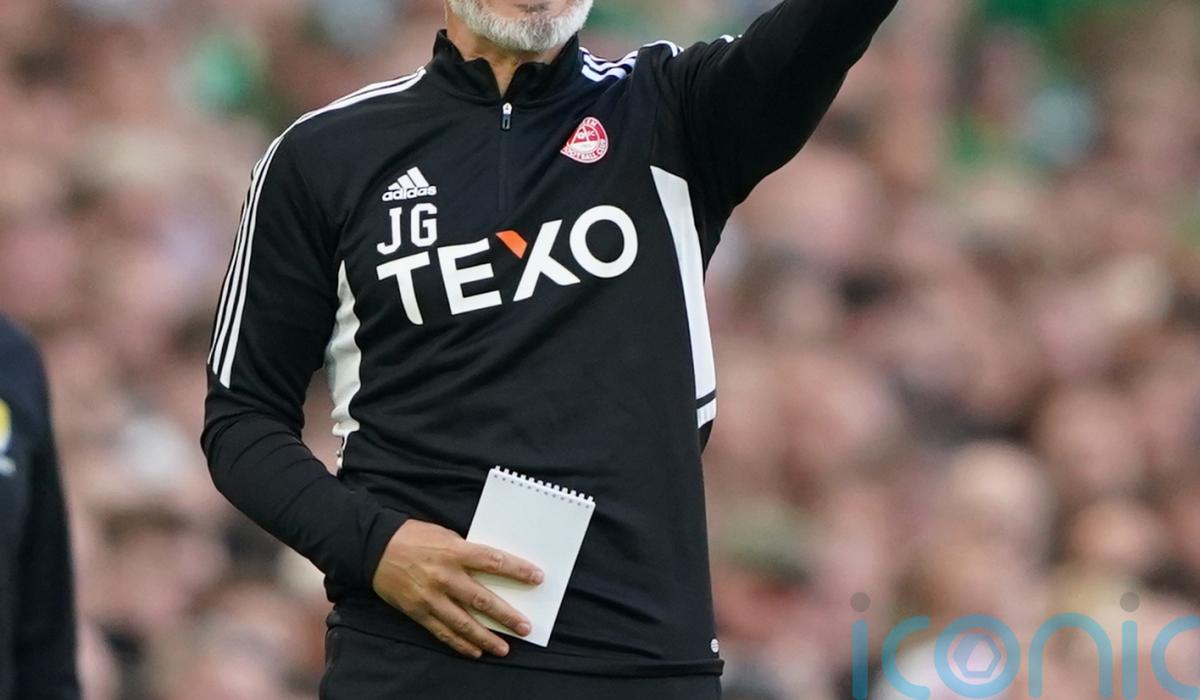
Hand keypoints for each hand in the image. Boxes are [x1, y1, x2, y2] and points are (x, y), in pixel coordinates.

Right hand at [371, 519, 543, 658]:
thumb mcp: (444, 534)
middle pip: (482, 599)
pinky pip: (442, 632)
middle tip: (525, 627)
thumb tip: (491, 566)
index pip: (493, 561)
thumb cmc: (413, 537)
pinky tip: (475, 651)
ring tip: (505, 648)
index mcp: (454, 551)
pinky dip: (460, 644)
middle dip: (506, 615)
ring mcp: (430, 597)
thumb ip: (466, 550)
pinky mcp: (418, 612)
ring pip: (464, 622)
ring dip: (486, 637)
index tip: (537, 577)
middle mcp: (444, 576)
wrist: (374, 549)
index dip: (517, 570)